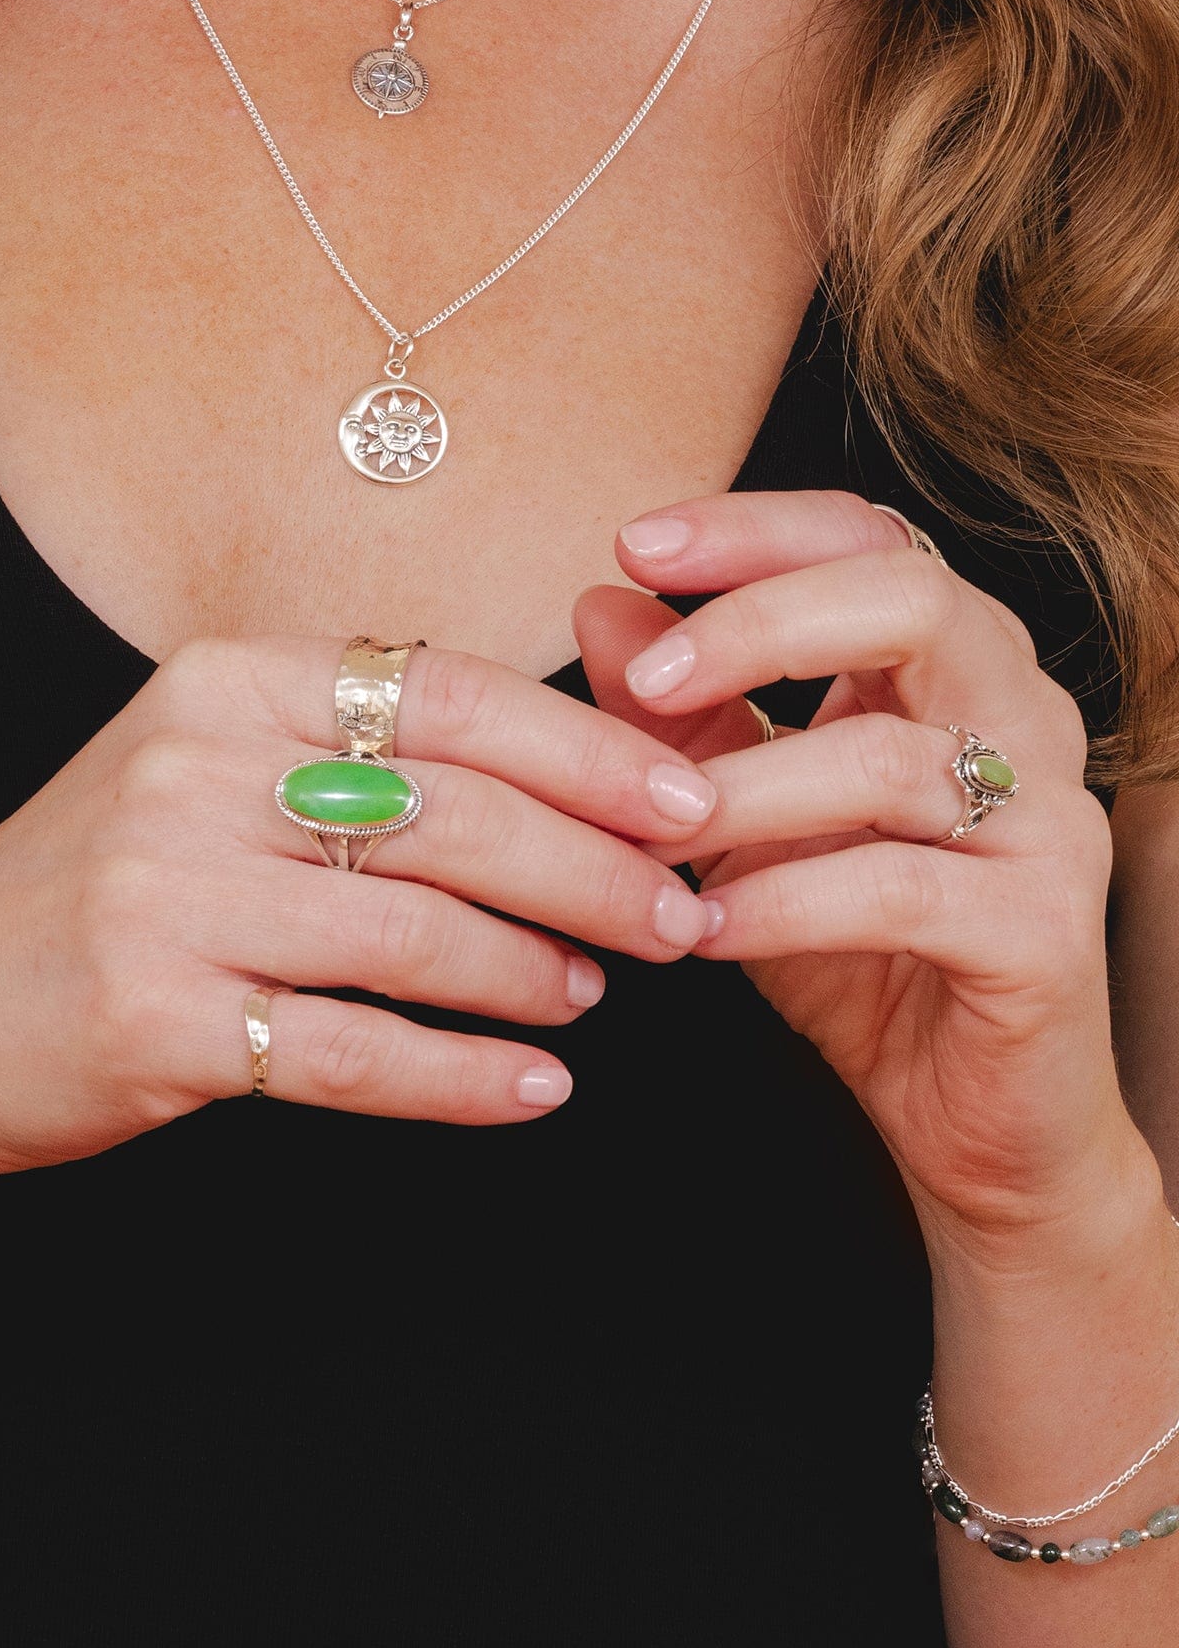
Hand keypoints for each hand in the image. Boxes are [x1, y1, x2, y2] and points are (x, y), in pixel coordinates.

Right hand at [0, 635, 720, 1180]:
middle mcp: (192, 769)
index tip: (687, 800)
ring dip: (537, 969)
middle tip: (682, 915)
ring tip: (599, 991)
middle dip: (595, 868)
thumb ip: (352, 751)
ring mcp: (165, 894)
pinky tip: (530, 1090)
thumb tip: (566, 770)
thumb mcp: (205, 768)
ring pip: (414, 931)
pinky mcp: (152, 1019)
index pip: (449, 696)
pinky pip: (352, 1051)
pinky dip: (460, 1076)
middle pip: (451, 813)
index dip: (587, 750)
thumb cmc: (101, 880)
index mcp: (224, 683)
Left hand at [575, 489, 1156, 1254]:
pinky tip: (707, 927)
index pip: (870, 537)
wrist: (973, 1118)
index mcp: (954, 667)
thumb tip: (599, 604)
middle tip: (648, 679)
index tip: (635, 546)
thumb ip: (686, 717)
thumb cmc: (858, 952)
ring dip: (748, 794)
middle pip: (914, 600)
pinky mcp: (1046, 931)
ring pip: (894, 758)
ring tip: (652, 837)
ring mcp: (1048, 822)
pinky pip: (903, 890)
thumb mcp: (748, 819)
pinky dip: (786, 904)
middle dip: (760, 625)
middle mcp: (1022, 719)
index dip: (754, 529)